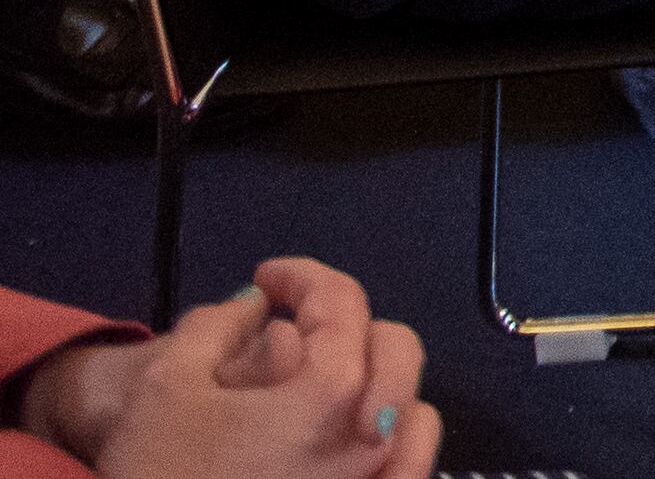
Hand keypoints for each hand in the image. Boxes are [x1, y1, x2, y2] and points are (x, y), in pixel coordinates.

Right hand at [52, 259, 433, 478]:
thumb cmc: (159, 468)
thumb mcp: (168, 382)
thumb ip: (219, 325)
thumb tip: (257, 303)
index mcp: (328, 394)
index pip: (342, 305)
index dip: (303, 276)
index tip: (266, 278)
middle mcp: (371, 438)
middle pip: (395, 349)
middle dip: (346, 323)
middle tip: (292, 325)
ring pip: (413, 409)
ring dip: (376, 378)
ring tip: (319, 377)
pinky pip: (409, 467)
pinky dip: (395, 437)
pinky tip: (352, 432)